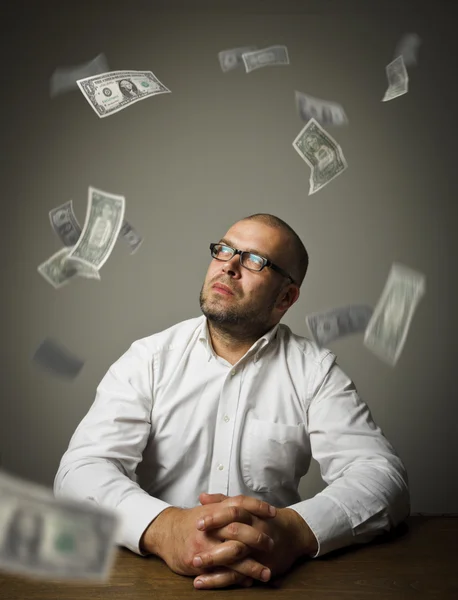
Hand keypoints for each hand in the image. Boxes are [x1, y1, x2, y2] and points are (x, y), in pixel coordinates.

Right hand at [141, 493, 276, 587]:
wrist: (166, 532)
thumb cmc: (192, 521)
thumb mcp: (209, 509)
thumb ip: (229, 505)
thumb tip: (254, 507)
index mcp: (216, 510)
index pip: (240, 504)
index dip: (258, 507)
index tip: (274, 513)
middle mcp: (211, 526)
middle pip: (240, 530)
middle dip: (258, 539)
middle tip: (272, 545)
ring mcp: (205, 545)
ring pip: (233, 555)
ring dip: (252, 566)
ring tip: (267, 573)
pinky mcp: (198, 562)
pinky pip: (221, 572)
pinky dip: (236, 578)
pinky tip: (248, 581)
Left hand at [191, 492, 309, 589]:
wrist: (293, 534)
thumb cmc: (263, 519)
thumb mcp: (246, 507)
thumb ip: (223, 501)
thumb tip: (202, 497)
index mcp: (250, 514)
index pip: (234, 511)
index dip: (216, 517)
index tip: (198, 523)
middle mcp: (255, 530)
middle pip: (234, 532)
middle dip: (212, 541)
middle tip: (194, 544)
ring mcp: (257, 549)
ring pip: (236, 555)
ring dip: (213, 561)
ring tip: (193, 565)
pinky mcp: (258, 567)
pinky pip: (238, 574)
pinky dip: (220, 579)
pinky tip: (202, 581)